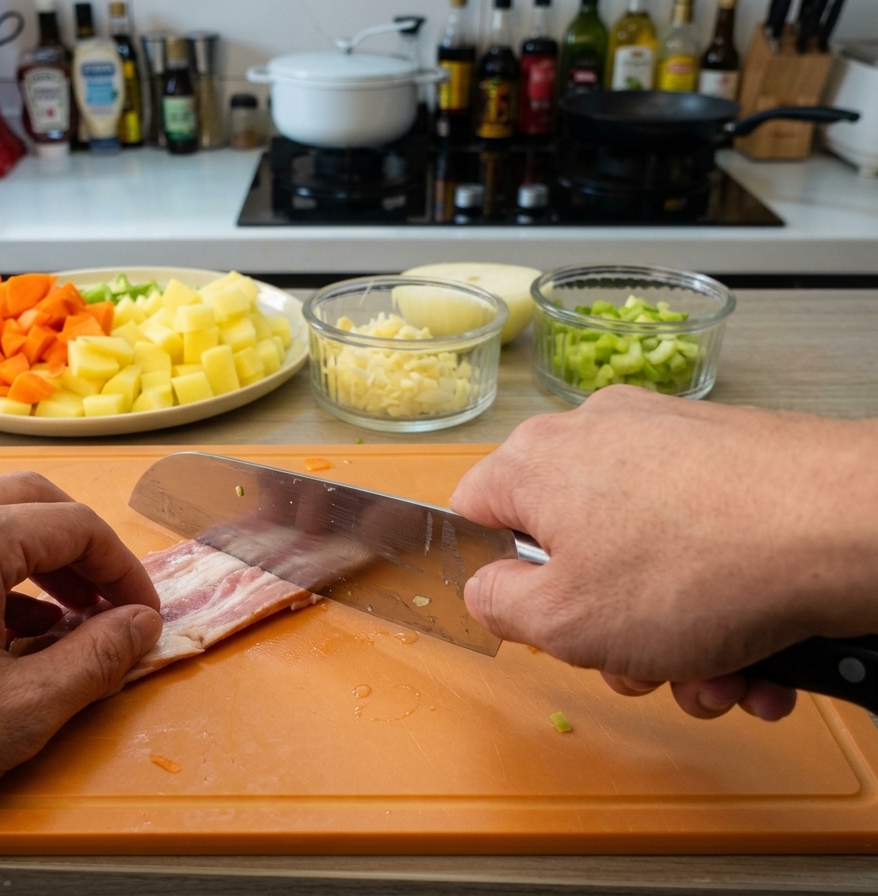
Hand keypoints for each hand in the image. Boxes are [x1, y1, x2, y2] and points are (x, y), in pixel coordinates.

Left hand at [0, 472, 161, 895]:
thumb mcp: (15, 713)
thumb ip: (94, 661)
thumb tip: (137, 628)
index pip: (76, 524)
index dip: (124, 571)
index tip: (141, 613)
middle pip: (27, 504)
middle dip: (79, 553)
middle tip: (105, 607)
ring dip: (27, 565)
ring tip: (51, 628)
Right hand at [450, 386, 877, 721]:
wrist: (845, 526)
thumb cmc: (698, 568)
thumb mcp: (562, 622)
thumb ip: (496, 607)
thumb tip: (489, 592)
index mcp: (535, 462)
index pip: (472, 516)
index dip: (492, 580)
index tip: (529, 623)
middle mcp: (596, 436)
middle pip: (567, 551)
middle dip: (603, 629)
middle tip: (638, 668)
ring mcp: (668, 442)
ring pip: (639, 559)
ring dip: (668, 636)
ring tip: (714, 676)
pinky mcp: (729, 460)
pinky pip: (697, 543)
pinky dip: (716, 604)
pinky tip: (752, 657)